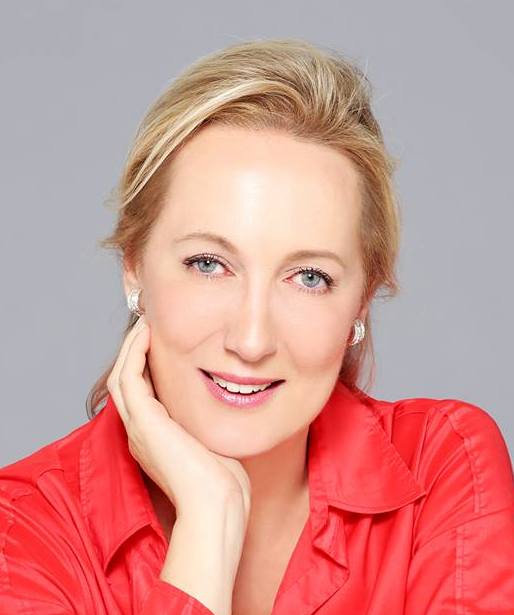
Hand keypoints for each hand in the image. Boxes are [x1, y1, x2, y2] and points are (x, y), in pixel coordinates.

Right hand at [106, 314, 250, 524]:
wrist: (216, 504)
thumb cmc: (223, 483)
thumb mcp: (214, 446)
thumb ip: (211, 425)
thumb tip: (230, 404)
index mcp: (155, 439)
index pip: (144, 395)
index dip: (148, 367)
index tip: (162, 343)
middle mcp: (141, 432)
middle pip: (127, 383)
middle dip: (136, 353)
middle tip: (149, 327)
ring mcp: (138, 427)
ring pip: (122, 376)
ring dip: (132, 348)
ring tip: (145, 324)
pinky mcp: (143, 420)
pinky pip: (129, 376)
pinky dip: (134, 352)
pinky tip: (147, 334)